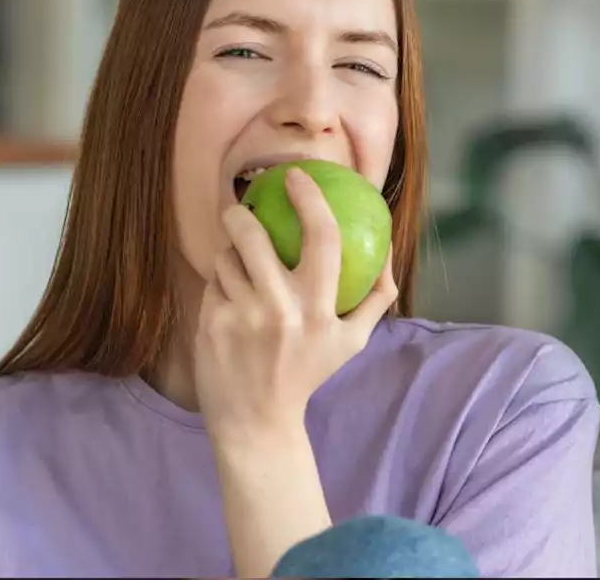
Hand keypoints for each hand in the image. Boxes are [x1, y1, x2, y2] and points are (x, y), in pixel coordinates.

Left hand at [193, 167, 397, 443]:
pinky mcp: (211, 325)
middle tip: (241, 210)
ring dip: (231, 256)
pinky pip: (213, 283)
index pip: (322, 237)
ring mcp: (241, 318)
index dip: (309, 198)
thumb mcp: (352, 341)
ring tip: (239, 269)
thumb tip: (388, 247)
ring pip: (227, 257)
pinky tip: (228, 302)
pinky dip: (220, 286)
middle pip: (253, 236)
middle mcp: (281, 310)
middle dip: (241, 214)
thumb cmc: (308, 373)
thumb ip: (378, 296)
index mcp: (321, 310)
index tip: (294, 177)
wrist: (257, 421)